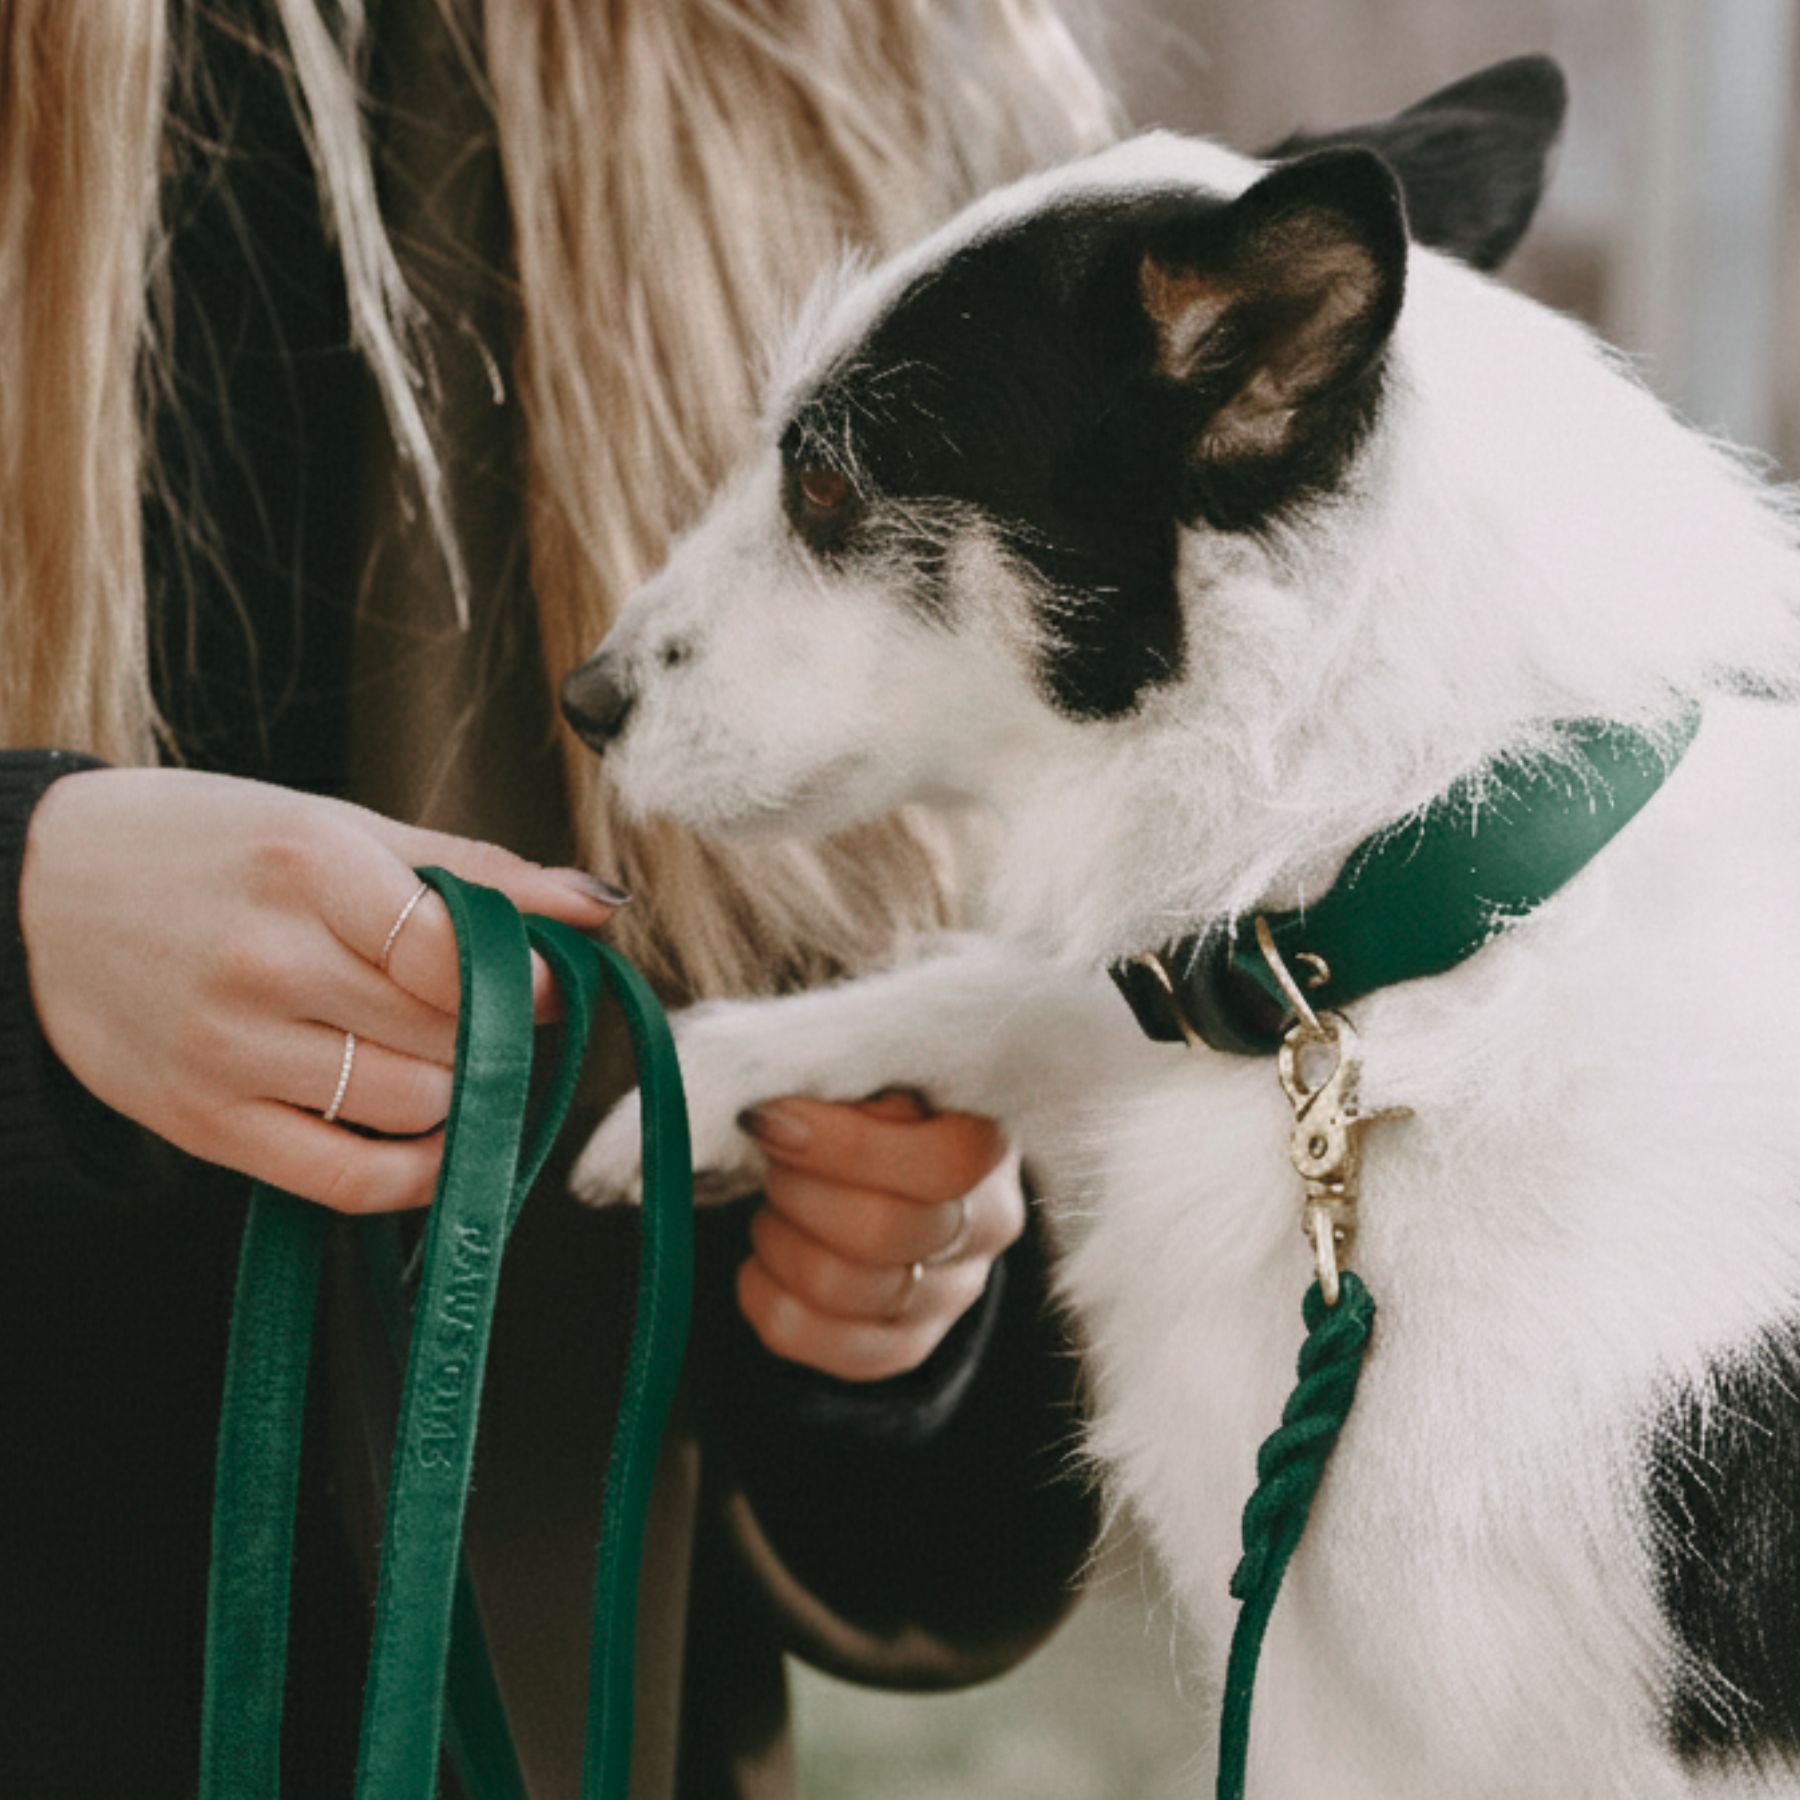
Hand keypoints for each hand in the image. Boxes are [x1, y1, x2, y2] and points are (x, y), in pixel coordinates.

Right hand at [19, 768, 623, 1212]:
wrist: (36, 894)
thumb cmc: (206, 845)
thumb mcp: (334, 823)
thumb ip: (472, 866)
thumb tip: (597, 906)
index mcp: (305, 864)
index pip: (457, 949)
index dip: (529, 977)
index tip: (545, 978)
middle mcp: (265, 960)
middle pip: (448, 1032)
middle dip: (499, 1030)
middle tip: (495, 1014)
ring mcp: (229, 1049)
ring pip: (415, 1105)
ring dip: (462, 1092)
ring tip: (449, 1057)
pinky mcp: (203, 1123)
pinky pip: (347, 1179)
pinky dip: (417, 1172)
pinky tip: (433, 1139)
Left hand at [735, 1090, 1021, 1381]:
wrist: (904, 1169)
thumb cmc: (879, 1109)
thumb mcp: (879, 1075)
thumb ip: (851, 1085)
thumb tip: (781, 1112)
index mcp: (991, 1149)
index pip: (942, 1165)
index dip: (846, 1146)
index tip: (771, 1118)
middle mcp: (985, 1231)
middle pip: (882, 1233)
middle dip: (798, 1189)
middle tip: (771, 1158)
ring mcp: (949, 1297)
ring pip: (841, 1288)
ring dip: (779, 1238)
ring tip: (773, 1203)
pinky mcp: (903, 1345)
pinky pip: (812, 1340)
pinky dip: (766, 1295)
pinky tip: (764, 1258)